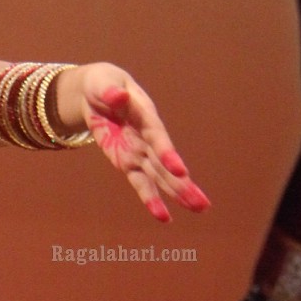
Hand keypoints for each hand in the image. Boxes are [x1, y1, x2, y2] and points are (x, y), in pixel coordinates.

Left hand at [55, 64, 209, 223]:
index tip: (180, 170)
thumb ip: (110, 91)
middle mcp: (147, 137)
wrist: (98, 91)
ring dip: (177, 193)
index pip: (157, 137)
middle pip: (165, 164)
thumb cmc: (103, 84)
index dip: (168, 153)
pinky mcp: (128, 162)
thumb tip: (118, 95)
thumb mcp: (103, 83)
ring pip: (159, 176)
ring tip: (198, 209)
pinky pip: (140, 183)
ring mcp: (139, 151)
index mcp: (145, 115)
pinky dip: (150, 199)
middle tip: (202, 203)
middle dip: (182, 183)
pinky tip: (162, 217)